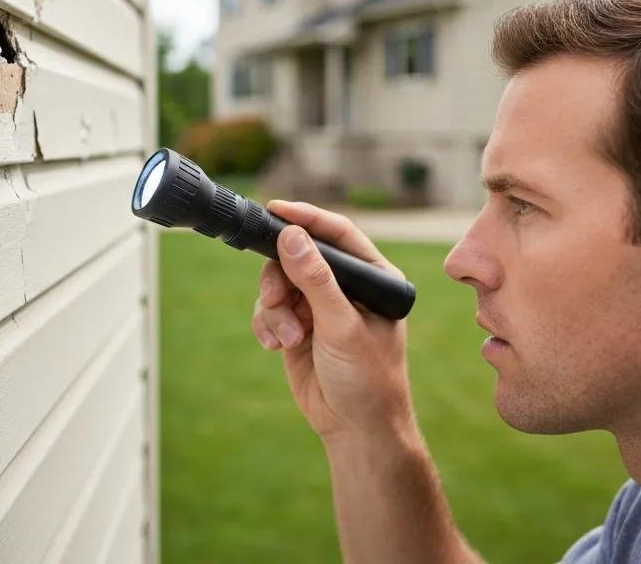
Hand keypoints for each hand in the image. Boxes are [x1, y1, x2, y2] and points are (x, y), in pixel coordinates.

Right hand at [251, 200, 411, 441]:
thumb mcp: (341, 326)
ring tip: (288, 339)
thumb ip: (315, 279)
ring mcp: (319, 306)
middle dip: (281, 279)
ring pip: (278, 282)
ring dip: (275, 310)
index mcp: (371, 278)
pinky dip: (268, 325)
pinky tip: (277, 346)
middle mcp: (344, 286)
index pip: (337, 233)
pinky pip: (269, 309)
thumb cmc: (367, 380)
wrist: (355, 431)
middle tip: (276, 299)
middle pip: (297, 255)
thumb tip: (290, 235)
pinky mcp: (297, 326)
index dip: (306, 218)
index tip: (275, 209)